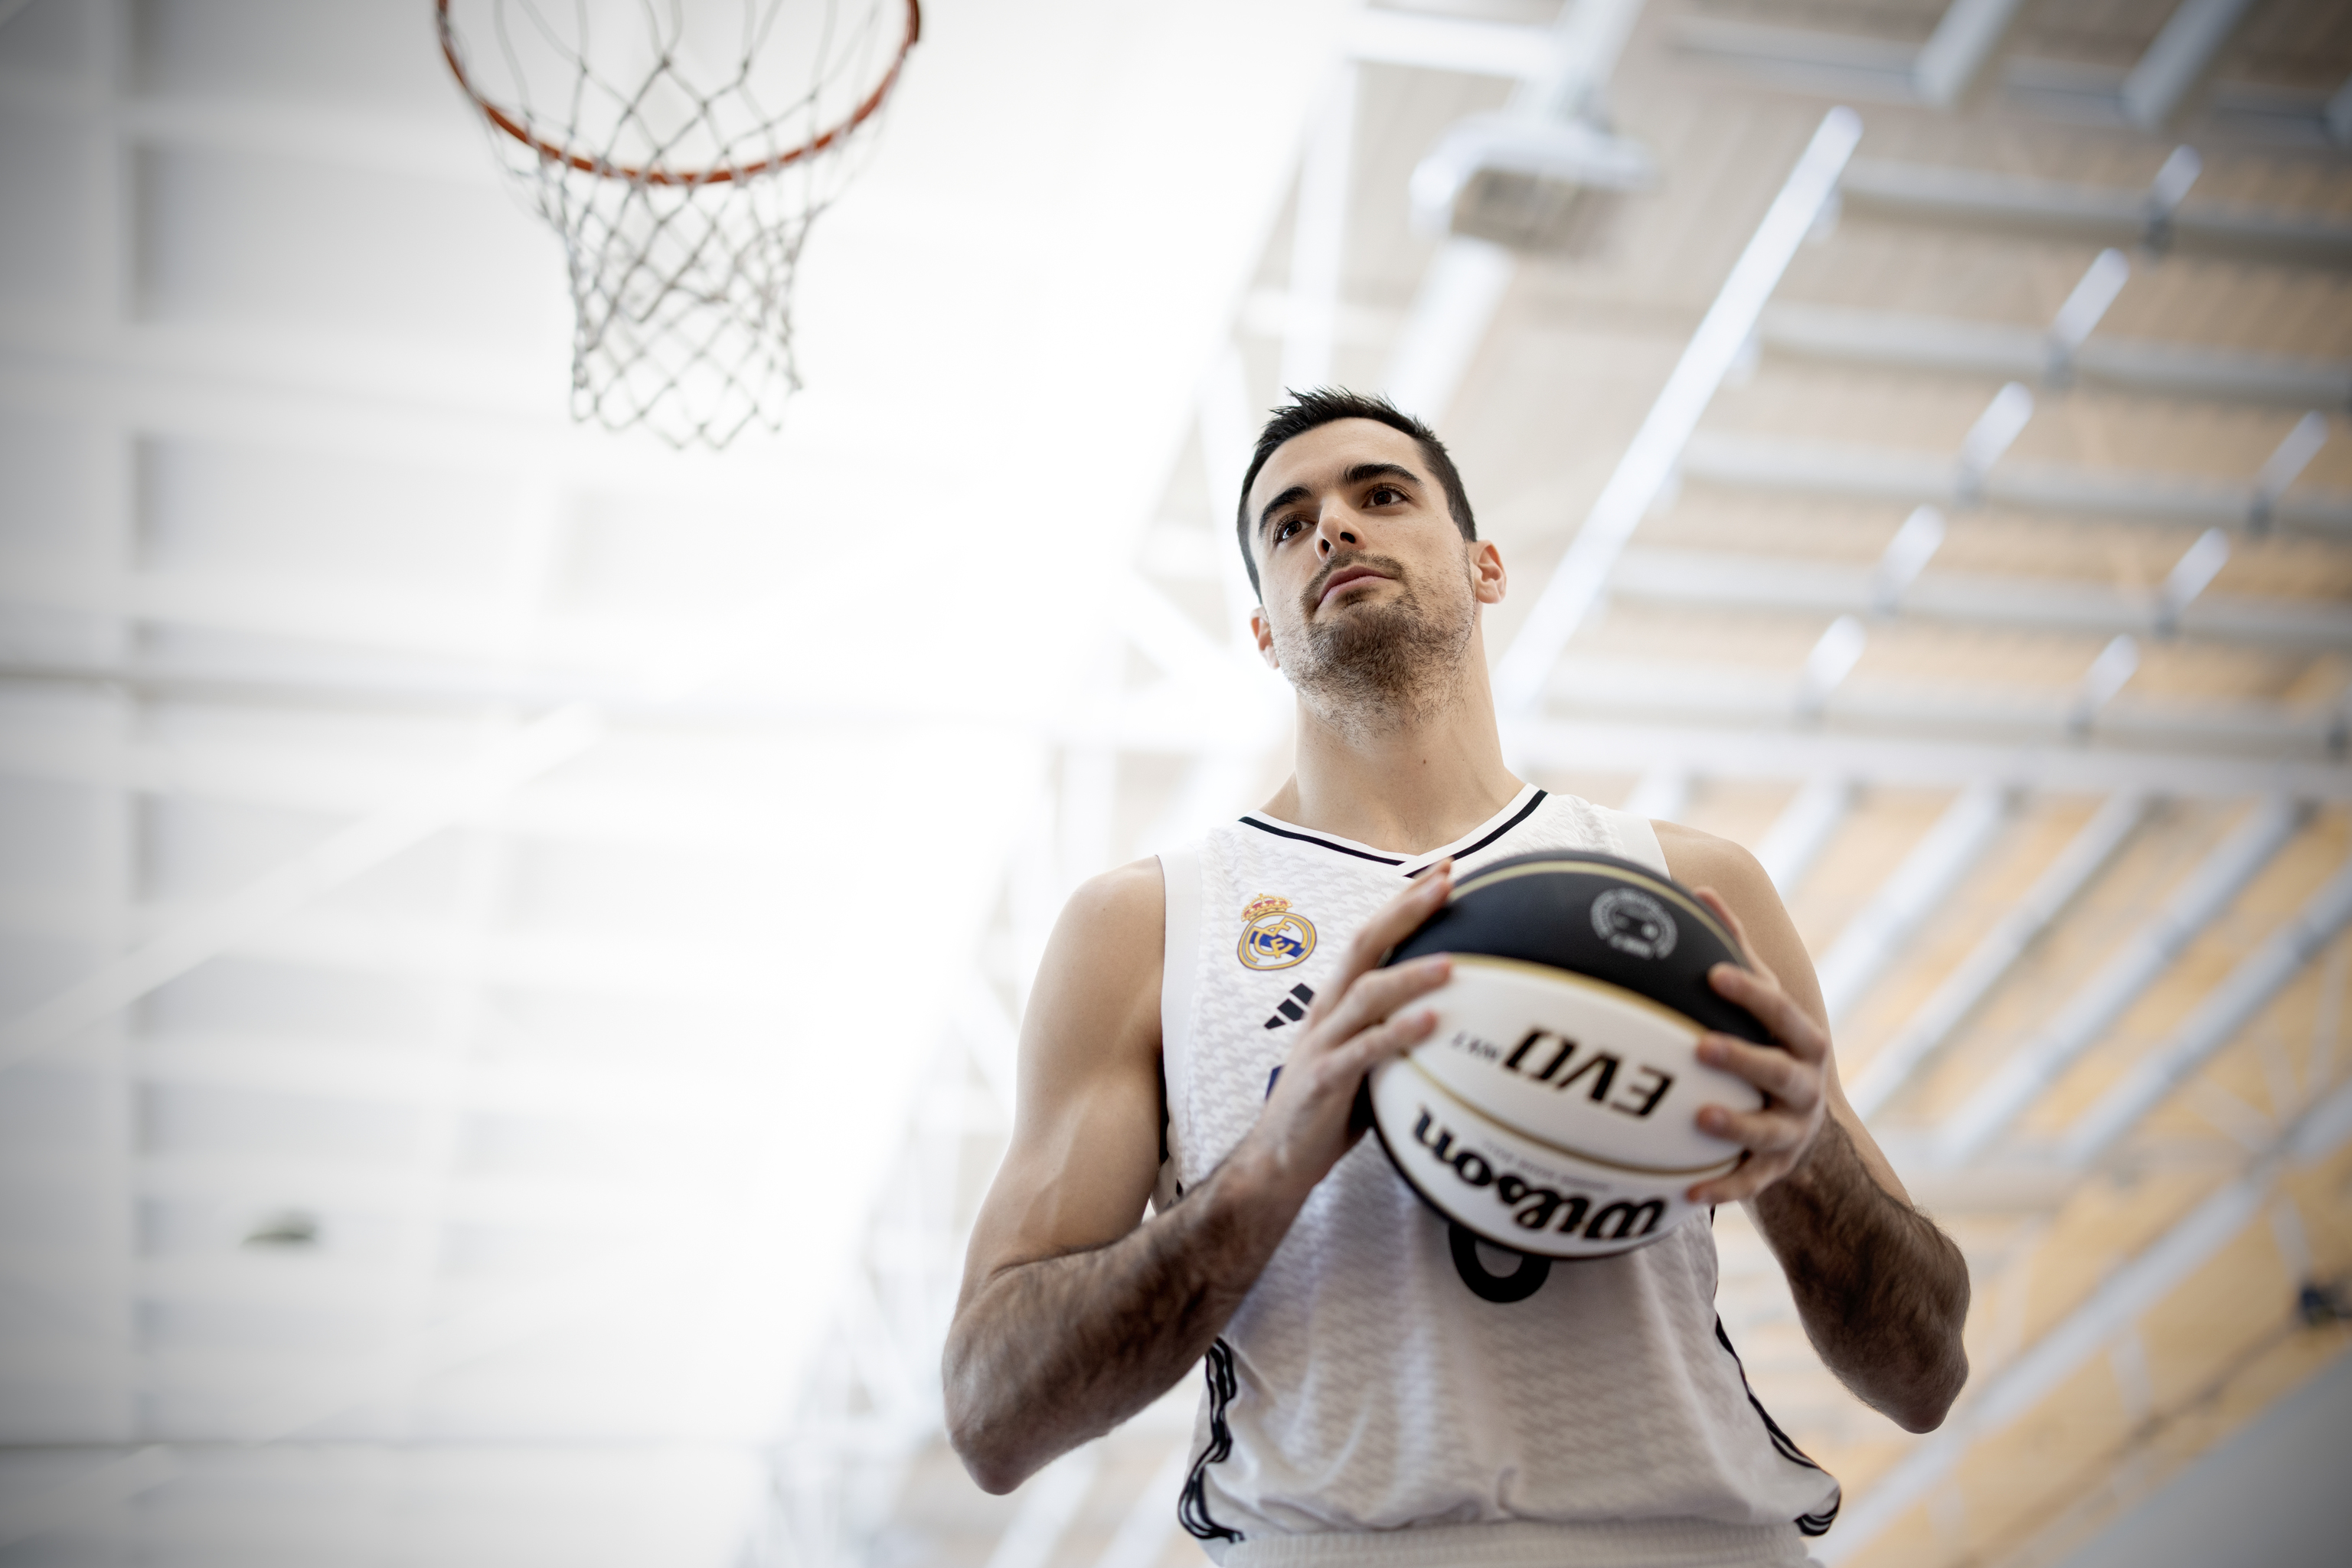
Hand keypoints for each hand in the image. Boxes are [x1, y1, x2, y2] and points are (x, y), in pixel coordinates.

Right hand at [1238, 863, 1455, 1203]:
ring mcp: (1323, 1044)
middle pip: (1363, 946)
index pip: (1370, 938)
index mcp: (1337, 1003)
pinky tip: (1431, 1023)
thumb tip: (1457, 1015)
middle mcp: (1327, 1012)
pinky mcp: (1324, 1082)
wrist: (1276, 1161)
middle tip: (1446, 882)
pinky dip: (1398, 1033)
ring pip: (1366, 995)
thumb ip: (1396, 1031)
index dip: (1403, 903)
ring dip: (1411, 975)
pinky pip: (1364, 1051)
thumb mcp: (1365, 1059)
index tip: (1444, 872)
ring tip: (1453, 963)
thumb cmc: (1327, 1111)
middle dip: (1404, 911)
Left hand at [1685, 886, 1828, 1203]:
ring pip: (1767, 1131)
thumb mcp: (1762, 1006)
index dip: (1751, 993)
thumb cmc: (1768, 1048)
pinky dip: (1719, 1189)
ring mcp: (1791, 1132)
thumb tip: (1702, 890)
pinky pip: (1748, 1184)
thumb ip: (1737, 952)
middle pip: (1782, 1071)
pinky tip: (1684, 1193)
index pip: (1780, 1012)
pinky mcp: (1774, 1172)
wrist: (1804, 1132)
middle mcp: (1804, 1086)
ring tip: (1696, 1115)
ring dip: (1735, 1123)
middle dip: (1744, 1057)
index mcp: (1802, 1041)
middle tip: (1701, 1044)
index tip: (1714, 972)